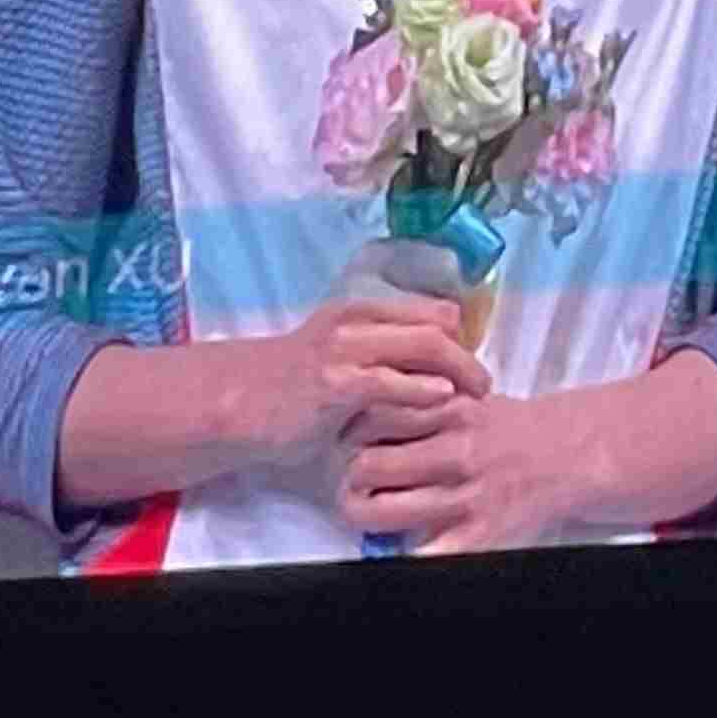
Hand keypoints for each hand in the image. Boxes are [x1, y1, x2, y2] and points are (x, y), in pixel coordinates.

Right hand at [230, 294, 490, 467]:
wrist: (231, 406)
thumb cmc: (289, 390)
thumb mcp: (339, 360)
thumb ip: (380, 357)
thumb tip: (434, 370)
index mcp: (362, 311)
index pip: (434, 312)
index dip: (460, 339)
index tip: (471, 367)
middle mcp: (358, 321)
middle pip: (438, 326)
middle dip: (469, 356)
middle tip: (485, 385)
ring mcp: (346, 350)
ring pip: (425, 346)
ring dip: (460, 371)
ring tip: (476, 397)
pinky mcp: (334, 383)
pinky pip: (393, 381)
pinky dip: (424, 390)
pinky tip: (442, 401)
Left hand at [338, 387, 604, 556]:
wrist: (577, 453)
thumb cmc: (516, 430)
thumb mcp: (473, 400)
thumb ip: (426, 404)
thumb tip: (367, 414)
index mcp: (454, 412)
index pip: (373, 417)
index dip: (351, 433)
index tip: (352, 442)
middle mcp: (458, 451)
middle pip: (367, 466)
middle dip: (350, 478)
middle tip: (356, 482)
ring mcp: (468, 494)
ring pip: (381, 510)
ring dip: (365, 514)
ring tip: (372, 510)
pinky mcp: (480, 533)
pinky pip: (426, 555)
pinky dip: (403, 555)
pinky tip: (399, 546)